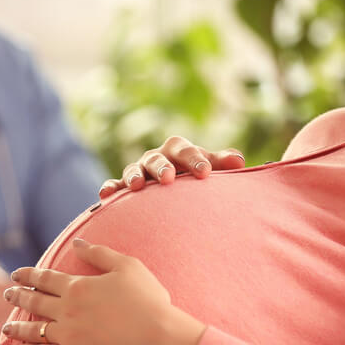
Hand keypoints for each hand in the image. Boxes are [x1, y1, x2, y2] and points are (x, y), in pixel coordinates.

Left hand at [0, 239, 204, 344]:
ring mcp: (67, 334)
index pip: (44, 278)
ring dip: (16, 327)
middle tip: (7, 294)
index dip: (27, 275)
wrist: (158, 338)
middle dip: (17, 296)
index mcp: (77, 286)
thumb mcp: (127, 267)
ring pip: (33, 329)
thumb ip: (98, 253)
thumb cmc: (148, 300)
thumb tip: (76, 242)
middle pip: (33, 302)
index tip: (16, 274)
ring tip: (7, 327)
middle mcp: (66, 309)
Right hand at [98, 136, 245, 198]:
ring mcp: (139, 170)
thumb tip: (239, 162)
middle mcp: (156, 157)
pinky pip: (115, 185)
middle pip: (157, 158)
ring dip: (134, 176)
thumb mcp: (208, 168)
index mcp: (178, 150)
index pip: (187, 152)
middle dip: (162, 167)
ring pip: (134, 169)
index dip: (195, 161)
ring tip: (137, 186)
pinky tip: (105, 194)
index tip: (204, 174)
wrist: (174, 187)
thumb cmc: (194, 175)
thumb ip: (221, 164)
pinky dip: (110, 188)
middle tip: (169, 178)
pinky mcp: (124, 186)